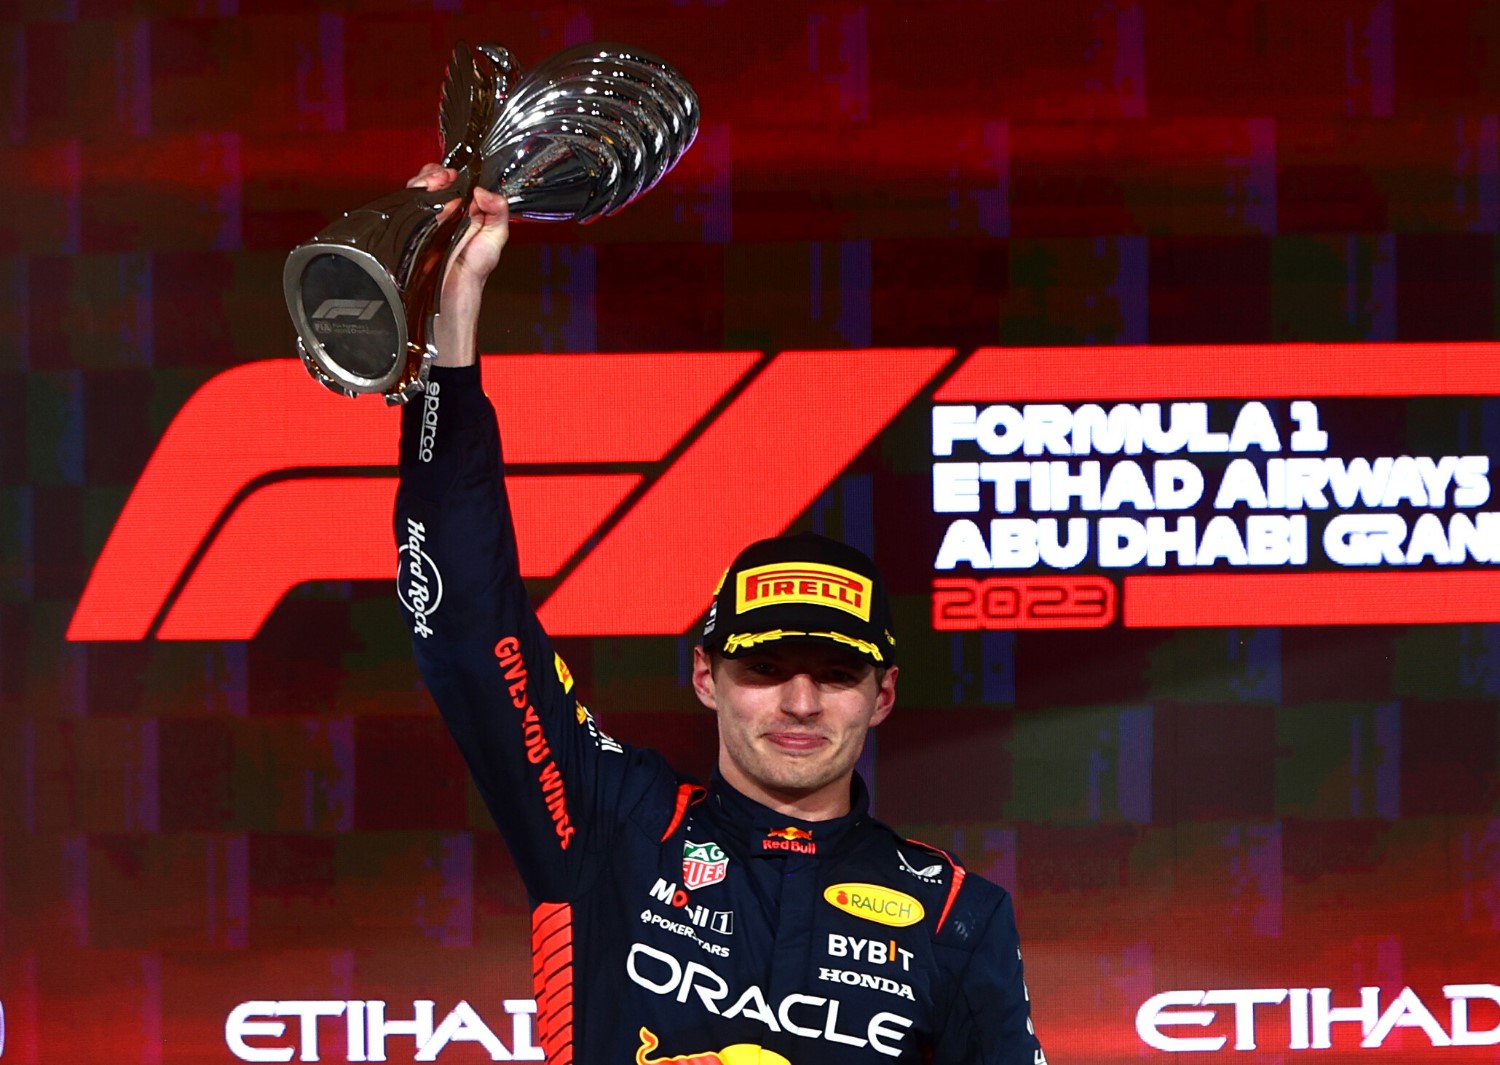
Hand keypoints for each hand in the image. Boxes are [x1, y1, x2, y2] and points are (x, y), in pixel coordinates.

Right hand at [406, 163, 509, 366]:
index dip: (453, 173)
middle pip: (432, 179)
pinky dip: (411, 195)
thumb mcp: (496, 237)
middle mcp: (444, 212)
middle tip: (443, 178)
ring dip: (424, 181)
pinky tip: (423, 200)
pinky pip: (405, 204)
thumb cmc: (473, 270)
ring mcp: (425, 219)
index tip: (455, 175)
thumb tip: (484, 191)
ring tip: (434, 186)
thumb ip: (499, 211)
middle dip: (435, 173)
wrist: (453, 292)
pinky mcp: (410, 227)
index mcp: (465, 211)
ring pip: (417, 188)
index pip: (454, 181)